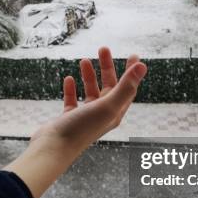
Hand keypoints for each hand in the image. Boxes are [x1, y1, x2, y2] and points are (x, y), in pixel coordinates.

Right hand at [6, 47, 146, 197]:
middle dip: (107, 68)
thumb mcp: (108, 105)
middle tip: (103, 49)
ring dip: (89, 76)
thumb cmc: (82, 128)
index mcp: (115, 113)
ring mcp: (85, 118)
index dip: (132, 72)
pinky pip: (72, 101)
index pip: (128, 89)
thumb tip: (143, 66)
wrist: (54, 148)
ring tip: (84, 60)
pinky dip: (72, 89)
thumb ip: (126, 86)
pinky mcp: (69, 119)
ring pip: (90, 92)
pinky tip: (69, 78)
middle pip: (109, 87)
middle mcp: (102, 115)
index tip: (133, 55)